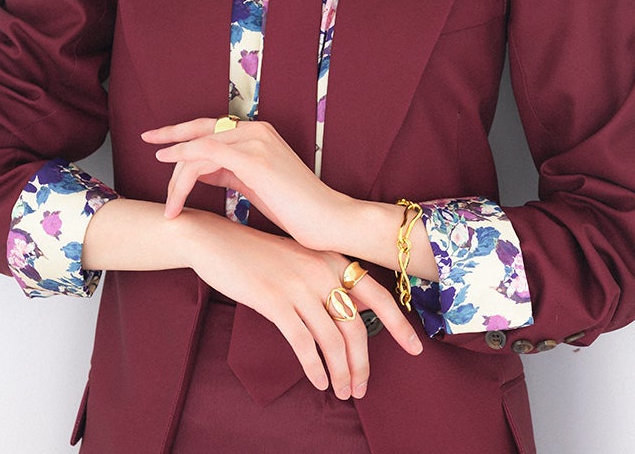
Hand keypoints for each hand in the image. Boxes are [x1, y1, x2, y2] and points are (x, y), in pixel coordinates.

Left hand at [143, 117, 343, 248]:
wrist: (330, 219)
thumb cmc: (296, 209)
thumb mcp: (257, 185)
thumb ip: (230, 172)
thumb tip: (200, 169)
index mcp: (259, 133)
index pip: (211, 128)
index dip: (183, 133)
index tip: (160, 142)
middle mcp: (256, 130)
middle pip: (201, 129)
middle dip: (170, 135)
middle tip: (146, 139)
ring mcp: (255, 141)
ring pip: (199, 147)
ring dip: (176, 176)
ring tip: (170, 207)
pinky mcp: (254, 158)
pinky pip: (207, 153)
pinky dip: (184, 163)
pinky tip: (170, 177)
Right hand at [185, 213, 422, 397]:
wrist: (218, 242)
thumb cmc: (259, 255)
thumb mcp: (302, 260)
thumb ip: (330, 280)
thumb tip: (360, 308)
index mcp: (333, 260)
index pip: (379, 295)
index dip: (400, 324)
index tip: (416, 349)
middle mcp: (322, 271)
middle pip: (356, 327)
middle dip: (363, 364)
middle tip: (362, 389)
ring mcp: (299, 285)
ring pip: (332, 339)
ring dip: (341, 372)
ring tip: (343, 392)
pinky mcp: (275, 301)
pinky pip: (303, 342)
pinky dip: (315, 367)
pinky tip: (319, 382)